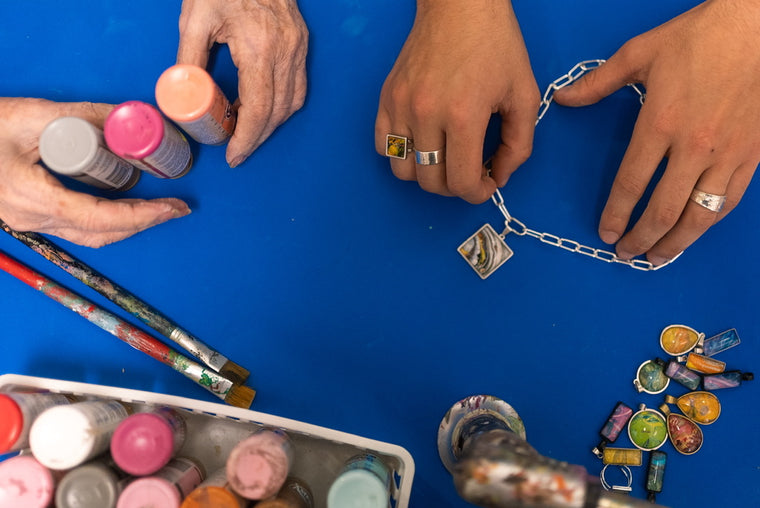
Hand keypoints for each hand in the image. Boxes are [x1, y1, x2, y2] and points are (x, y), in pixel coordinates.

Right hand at [0, 98, 189, 247]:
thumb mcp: (31, 116)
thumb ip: (82, 116)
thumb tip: (126, 117)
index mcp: (34, 198)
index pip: (101, 218)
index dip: (143, 216)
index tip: (173, 207)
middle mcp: (33, 219)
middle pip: (101, 234)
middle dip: (144, 223)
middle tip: (175, 208)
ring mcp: (30, 222)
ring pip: (89, 236)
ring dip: (127, 225)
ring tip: (157, 209)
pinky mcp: (30, 217)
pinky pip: (76, 228)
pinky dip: (106, 222)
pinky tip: (124, 209)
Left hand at [177, 0, 308, 166]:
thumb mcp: (196, 17)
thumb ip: (189, 56)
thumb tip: (181, 92)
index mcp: (260, 47)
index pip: (258, 107)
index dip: (247, 138)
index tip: (234, 156)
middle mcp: (286, 52)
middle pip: (278, 112)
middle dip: (258, 138)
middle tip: (237, 152)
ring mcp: (298, 49)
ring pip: (293, 103)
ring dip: (271, 124)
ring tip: (246, 132)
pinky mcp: (302, 45)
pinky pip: (298, 87)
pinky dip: (281, 105)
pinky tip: (262, 108)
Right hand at [375, 0, 539, 203]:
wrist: (460, 5)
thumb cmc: (495, 44)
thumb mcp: (523, 95)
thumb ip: (519, 144)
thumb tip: (501, 175)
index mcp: (463, 116)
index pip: (460, 182)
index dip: (477, 193)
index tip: (487, 183)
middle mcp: (426, 114)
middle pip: (430, 182)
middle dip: (455, 187)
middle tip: (470, 171)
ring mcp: (401, 106)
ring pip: (403, 172)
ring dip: (426, 175)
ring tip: (445, 159)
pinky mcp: (386, 98)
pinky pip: (383, 147)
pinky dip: (402, 155)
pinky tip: (423, 143)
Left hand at [554, 0, 759, 264]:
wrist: (759, 25)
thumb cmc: (699, 37)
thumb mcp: (640, 53)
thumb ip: (598, 83)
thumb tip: (562, 99)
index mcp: (660, 124)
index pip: (631, 184)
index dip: (615, 215)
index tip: (605, 233)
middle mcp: (694, 147)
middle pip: (662, 211)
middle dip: (640, 239)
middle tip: (625, 254)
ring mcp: (727, 154)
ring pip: (699, 216)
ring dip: (675, 243)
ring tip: (656, 258)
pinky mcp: (753, 155)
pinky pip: (728, 201)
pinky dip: (708, 223)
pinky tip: (693, 232)